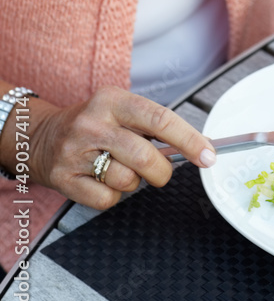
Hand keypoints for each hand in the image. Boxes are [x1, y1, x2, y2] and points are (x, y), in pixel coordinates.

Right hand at [28, 87, 216, 208]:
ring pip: (127, 181)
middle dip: (162, 171)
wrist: (39, 137)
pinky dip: (113, 196)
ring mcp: (76, 152)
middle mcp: (93, 123)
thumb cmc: (93, 124)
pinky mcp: (64, 180)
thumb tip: (197, 146)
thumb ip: (152, 126)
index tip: (208, 155)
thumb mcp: (119, 110)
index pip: (160, 119)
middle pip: (145, 156)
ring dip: (133, 182)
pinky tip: (102, 180)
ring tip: (119, 168)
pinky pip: (107, 200)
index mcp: (112, 100)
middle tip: (161, 173)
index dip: (189, 139)